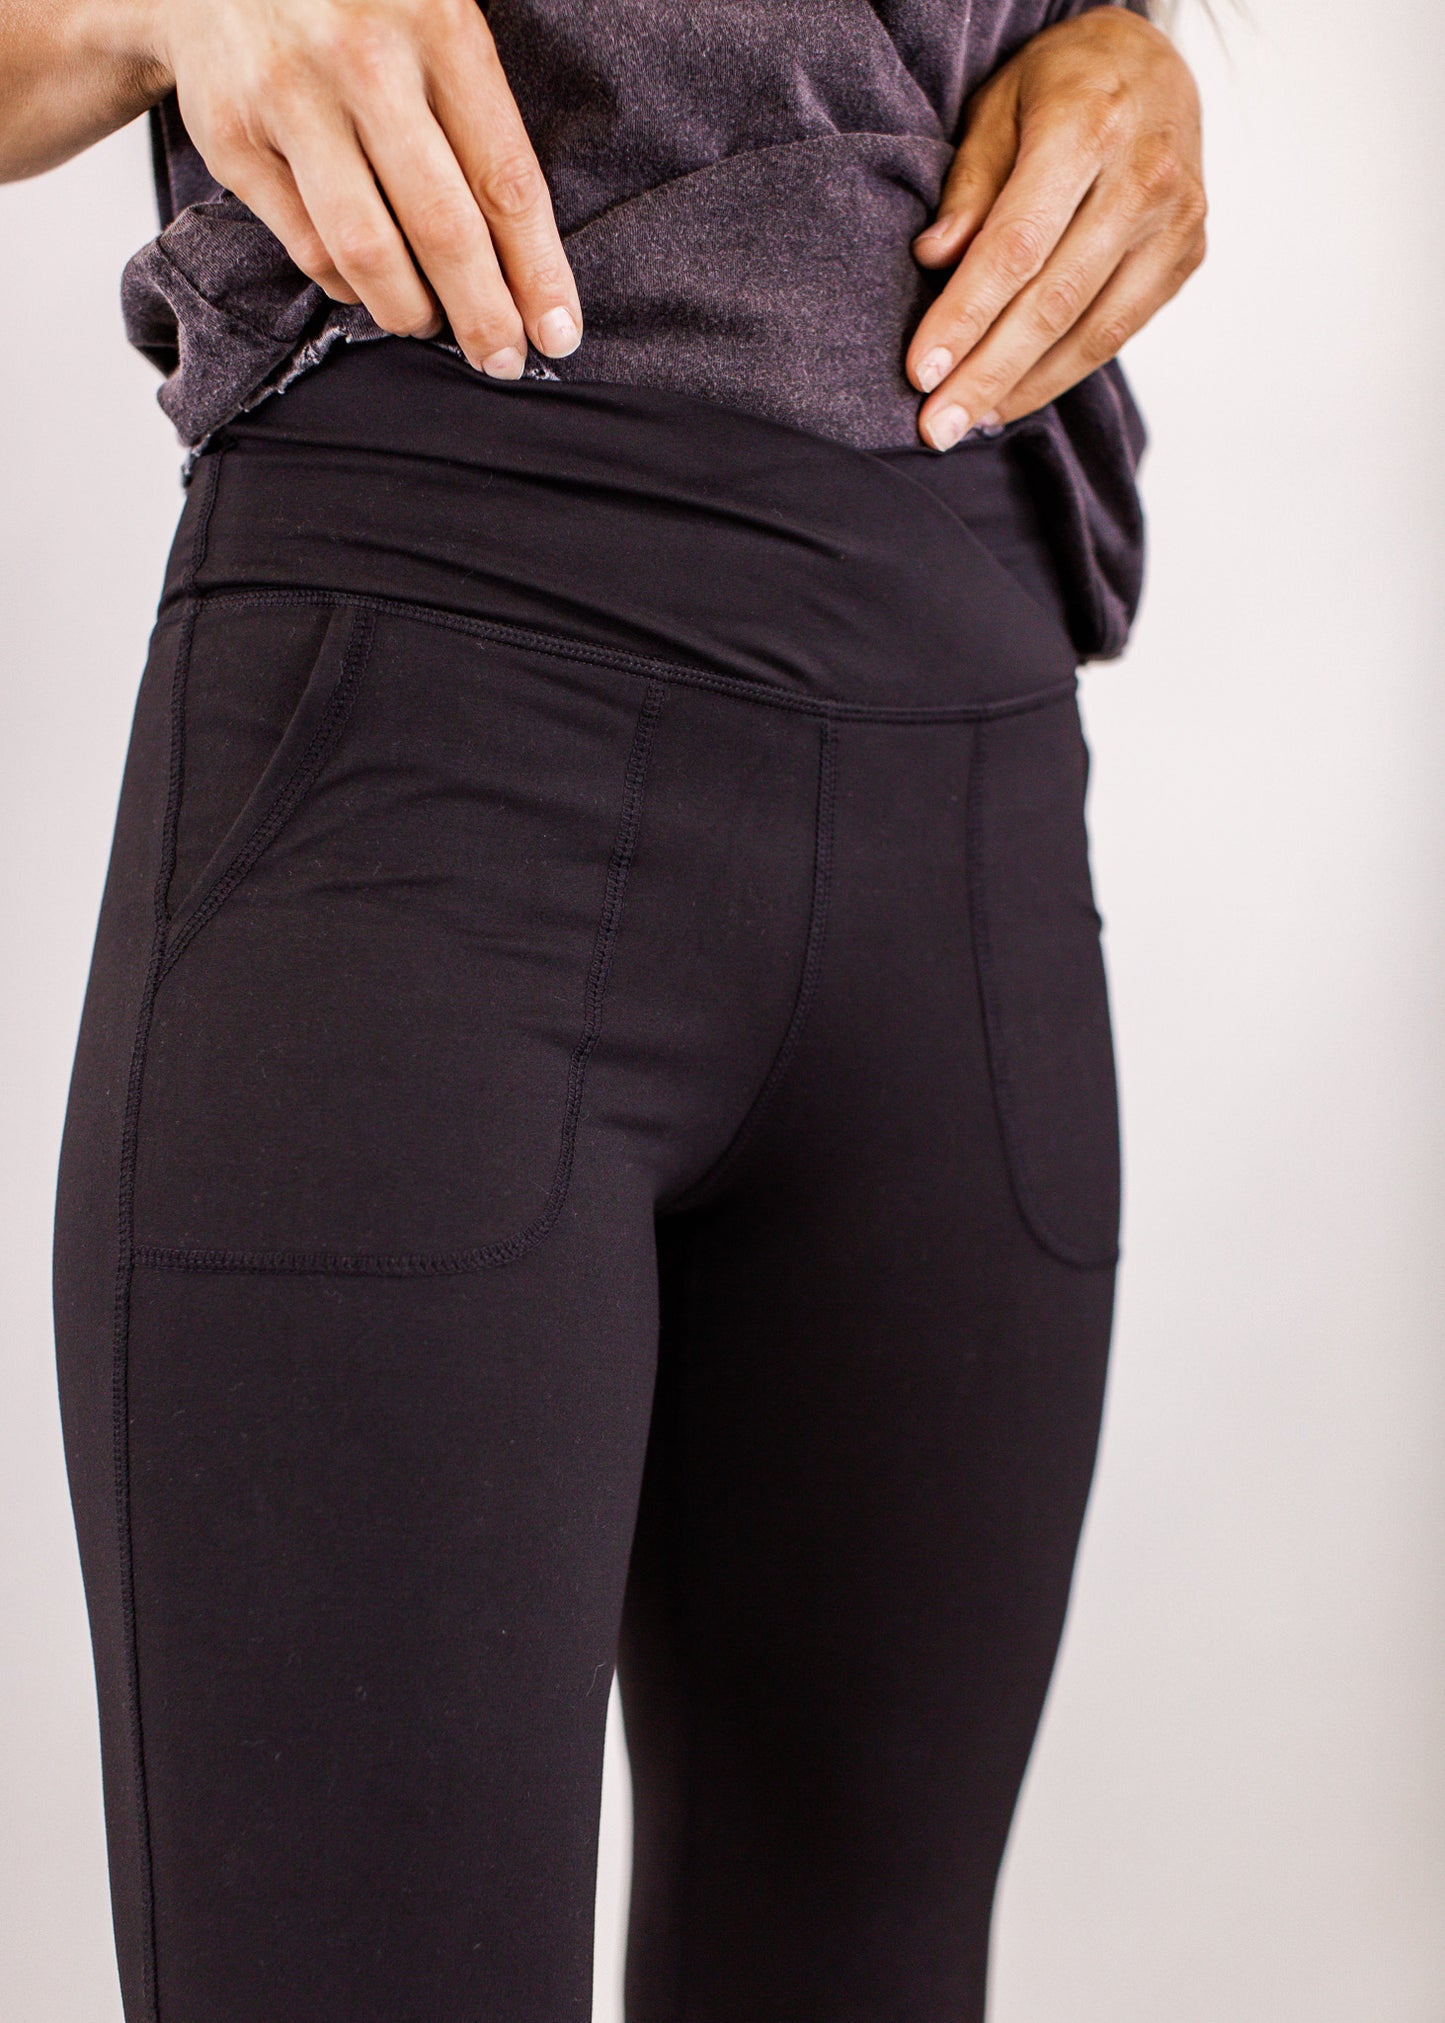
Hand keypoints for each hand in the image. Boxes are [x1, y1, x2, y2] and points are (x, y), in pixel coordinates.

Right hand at [152, 0, 581, 376]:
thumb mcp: (430, 9)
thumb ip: (474, 101)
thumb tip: (526, 249)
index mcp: (435, 20)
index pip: (505, 177)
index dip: (538, 270)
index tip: (558, 332)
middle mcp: (361, 57)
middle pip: (442, 229)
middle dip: (482, 315)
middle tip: (502, 360)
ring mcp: (289, 97)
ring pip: (367, 251)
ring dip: (410, 310)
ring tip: (430, 323)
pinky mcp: (229, 135)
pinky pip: (307, 246)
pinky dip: (347, 284)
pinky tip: (369, 285)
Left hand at [906, 5, 1204, 448]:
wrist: (1153, 62)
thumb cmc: (1062, 84)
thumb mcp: (999, 105)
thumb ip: (969, 184)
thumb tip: (934, 258)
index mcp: (1087, 126)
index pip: (1017, 245)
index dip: (966, 315)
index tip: (921, 372)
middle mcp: (1143, 177)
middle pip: (1053, 302)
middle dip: (987, 374)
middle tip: (936, 428)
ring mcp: (1176, 221)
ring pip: (1092, 332)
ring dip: (1024, 388)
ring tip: (969, 421)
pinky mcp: (1187, 255)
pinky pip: (1119, 332)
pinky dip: (1063, 372)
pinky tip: (1016, 395)